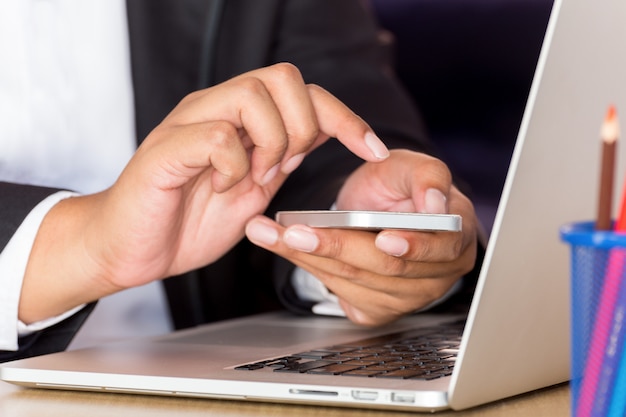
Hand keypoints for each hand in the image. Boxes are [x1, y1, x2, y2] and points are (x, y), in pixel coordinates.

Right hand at [19, 63, 388, 322]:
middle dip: (303, 126)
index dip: (345, 117)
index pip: (304, 93)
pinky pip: (217, 136)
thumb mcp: (251, 192)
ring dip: (269, 144)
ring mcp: (190, 124)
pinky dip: (233, 167)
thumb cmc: (186, 222)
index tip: (372, 150)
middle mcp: (216, 110)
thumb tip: (315, 137)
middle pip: (283, 77)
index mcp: (240, 120)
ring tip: (252, 179)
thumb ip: (279, 163)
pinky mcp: (167, 148)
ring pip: (252, 95)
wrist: (132, 249)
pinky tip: (219, 188)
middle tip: (283, 170)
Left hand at [246, 149, 477, 325]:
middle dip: (337, 248)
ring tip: (269, 233)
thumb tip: (435, 203)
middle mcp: (433, 278)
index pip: (439, 249)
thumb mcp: (415, 167)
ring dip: (307, 256)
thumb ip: (430, 176)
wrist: (378, 209)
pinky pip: (337, 291)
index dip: (412, 245)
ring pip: (353, 280)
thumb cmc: (400, 188)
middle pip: (384, 268)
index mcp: (454, 241)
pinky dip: (305, 266)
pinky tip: (280, 247)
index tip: (384, 239)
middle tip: (296, 232)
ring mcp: (402, 298)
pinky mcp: (373, 309)